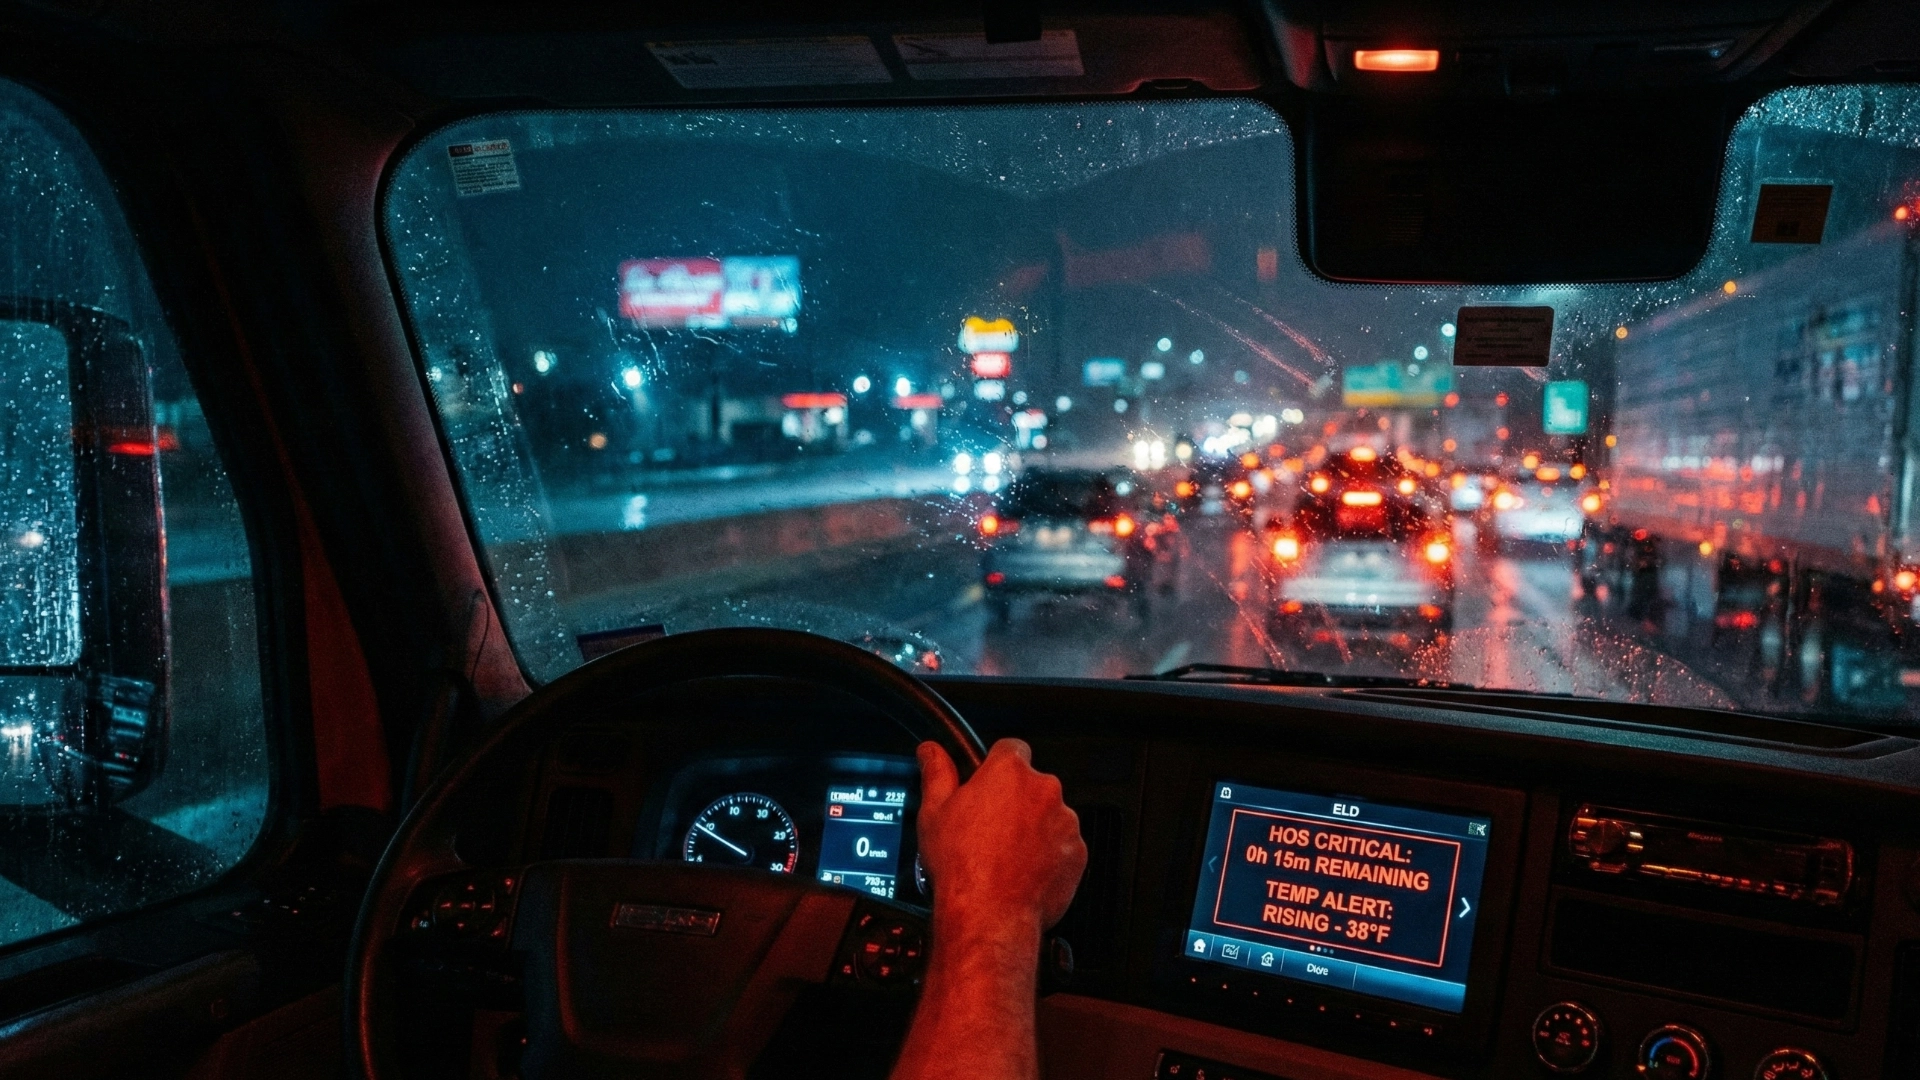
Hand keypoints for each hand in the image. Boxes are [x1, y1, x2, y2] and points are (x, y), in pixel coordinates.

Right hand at [916, 739, 1086, 942]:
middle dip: (1015, 801)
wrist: (989, 914)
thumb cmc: (962, 866)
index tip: (987, 784)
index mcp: (1009, 772)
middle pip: (1031, 784)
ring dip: (1034, 828)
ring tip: (1005, 855)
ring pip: (1049, 816)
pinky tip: (1023, 870)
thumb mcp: (934, 812)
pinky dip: (1049, 854)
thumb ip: (936, 773)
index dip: (996, 766)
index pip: (1011, 749)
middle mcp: (1043, 790)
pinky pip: (1064, 845)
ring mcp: (1065, 821)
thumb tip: (931, 752)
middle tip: (988, 828)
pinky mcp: (1078, 852)